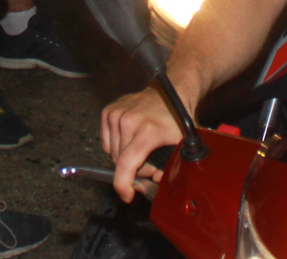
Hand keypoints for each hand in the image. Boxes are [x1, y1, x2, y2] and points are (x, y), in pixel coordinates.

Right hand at [101, 87, 182, 201]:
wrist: (170, 92)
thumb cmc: (176, 119)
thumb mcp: (180, 146)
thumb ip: (169, 168)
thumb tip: (153, 183)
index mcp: (147, 131)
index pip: (126, 164)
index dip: (124, 185)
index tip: (127, 195)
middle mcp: (128, 121)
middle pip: (120, 161)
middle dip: (133, 168)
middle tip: (149, 161)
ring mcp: (116, 114)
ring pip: (112, 153)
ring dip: (124, 157)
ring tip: (141, 148)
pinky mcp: (109, 111)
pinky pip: (106, 141)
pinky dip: (116, 146)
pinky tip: (130, 139)